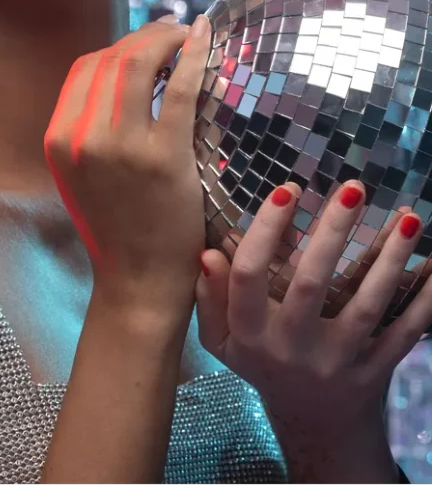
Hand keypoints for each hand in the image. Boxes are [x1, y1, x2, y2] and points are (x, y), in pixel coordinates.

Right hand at [45, 16, 210, 315]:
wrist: (138, 283)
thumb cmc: (119, 226)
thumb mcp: (83, 173)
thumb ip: (90, 127)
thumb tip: (123, 73)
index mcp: (59, 138)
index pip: (85, 67)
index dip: (119, 45)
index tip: (148, 43)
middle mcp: (81, 137)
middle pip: (112, 58)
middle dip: (147, 36)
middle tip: (174, 33)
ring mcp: (120, 147)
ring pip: (139, 63)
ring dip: (167, 39)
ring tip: (188, 38)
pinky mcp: (162, 157)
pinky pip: (178, 90)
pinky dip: (193, 56)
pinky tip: (205, 39)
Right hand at [196, 179, 430, 480]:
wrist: (316, 429)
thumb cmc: (265, 365)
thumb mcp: (224, 340)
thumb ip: (211, 296)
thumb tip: (208, 252)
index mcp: (249, 333)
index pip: (249, 275)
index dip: (265, 230)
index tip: (288, 189)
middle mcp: (290, 349)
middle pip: (309, 284)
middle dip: (333, 232)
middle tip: (353, 188)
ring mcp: (335, 364)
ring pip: (365, 306)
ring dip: (389, 260)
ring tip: (408, 220)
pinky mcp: (373, 374)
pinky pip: (403, 334)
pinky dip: (423, 302)